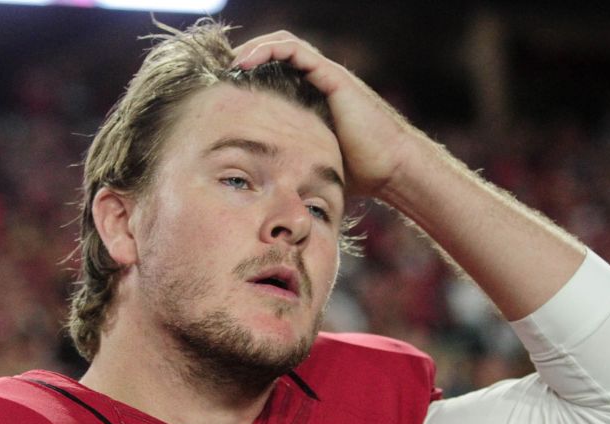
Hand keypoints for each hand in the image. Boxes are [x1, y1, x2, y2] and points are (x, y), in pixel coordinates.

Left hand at [232, 31, 415, 197]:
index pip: (275, 70)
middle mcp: (319, 81)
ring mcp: (326, 76)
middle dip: (246, 55)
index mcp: (313, 97)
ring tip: (230, 64)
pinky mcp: (332, 76)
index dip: (249, 72)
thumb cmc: (358, 173)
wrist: (390, 169)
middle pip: (276, 51)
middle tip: (220, 73)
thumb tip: (262, 193)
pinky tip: (245, 63)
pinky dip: (267, 50)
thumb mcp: (312, 165)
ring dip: (253, 48)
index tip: (223, 88)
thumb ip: (290, 165)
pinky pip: (294, 50)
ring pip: (283, 44)